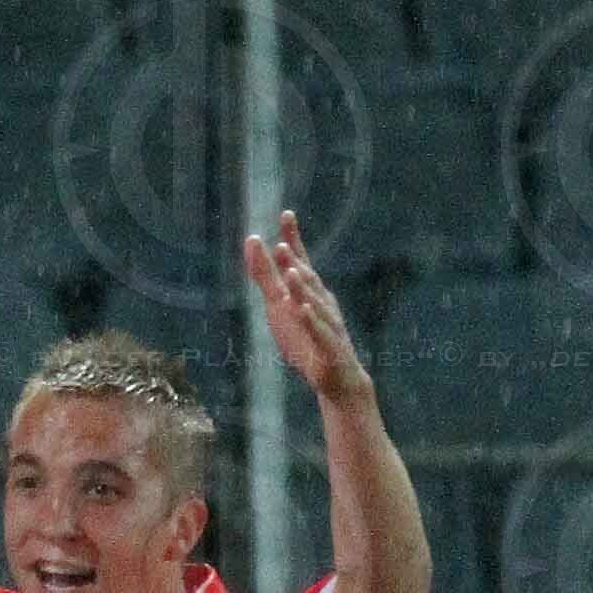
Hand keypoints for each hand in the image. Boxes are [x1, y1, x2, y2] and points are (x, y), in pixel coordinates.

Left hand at [242, 210, 368, 404]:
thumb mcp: (281, 307)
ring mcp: (328, 326)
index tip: (286, 213)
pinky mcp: (329, 350)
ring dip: (303, 289)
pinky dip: (311, 322)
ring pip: (315, 305)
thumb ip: (266, 277)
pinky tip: (302, 310)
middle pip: (307, 281)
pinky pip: (320, 334)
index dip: (294, 240)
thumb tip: (253, 242)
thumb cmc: (308, 341)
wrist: (340, 379)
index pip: (302, 263)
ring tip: (291, 273)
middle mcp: (322, 304)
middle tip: (279, 246)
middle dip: (294, 263)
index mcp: (311, 293)